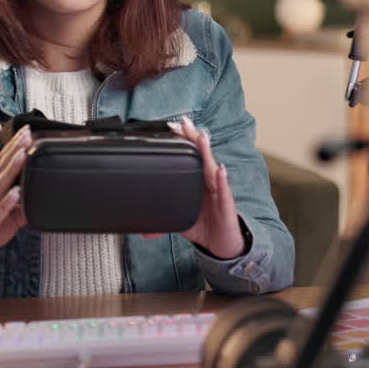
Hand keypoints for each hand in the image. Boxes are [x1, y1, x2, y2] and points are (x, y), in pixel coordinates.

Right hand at [0, 125, 32, 273]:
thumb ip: (21, 204)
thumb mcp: (3, 212)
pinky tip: (16, 193)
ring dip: (11, 169)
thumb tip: (39, 197)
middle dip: (14, 151)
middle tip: (27, 136)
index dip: (12, 147)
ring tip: (23, 155)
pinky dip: (7, 201)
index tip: (25, 133)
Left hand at [150, 116, 246, 259]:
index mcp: (198, 181)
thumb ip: (163, 221)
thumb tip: (142, 230)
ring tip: (200, 137)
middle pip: (201, 155)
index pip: (191, 155)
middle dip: (193, 137)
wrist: (224, 245)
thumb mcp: (181, 221)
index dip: (183, 140)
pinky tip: (220, 171)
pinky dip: (222, 181)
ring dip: (207, 152)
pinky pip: (224, 191)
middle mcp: (210, 182)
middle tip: (183, 122)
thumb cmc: (206, 226)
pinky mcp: (227, 205)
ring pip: (212, 168)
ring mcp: (219, 191)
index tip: (171, 127)